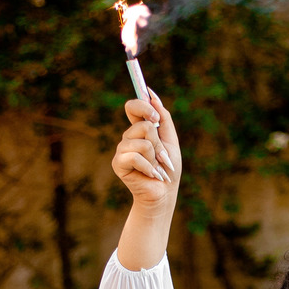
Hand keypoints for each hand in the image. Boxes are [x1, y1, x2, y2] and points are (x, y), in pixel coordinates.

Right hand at [112, 91, 179, 205]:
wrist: (164, 193)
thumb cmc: (168, 169)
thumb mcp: (170, 140)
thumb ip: (164, 117)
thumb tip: (152, 95)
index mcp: (139, 129)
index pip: (133, 107)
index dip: (143, 106)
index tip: (155, 118)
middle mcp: (128, 137)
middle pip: (143, 126)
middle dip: (158, 143)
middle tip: (162, 157)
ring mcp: (122, 150)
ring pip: (142, 142)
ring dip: (155, 157)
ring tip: (156, 168)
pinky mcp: (118, 163)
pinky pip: (134, 156)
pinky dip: (148, 167)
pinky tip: (151, 174)